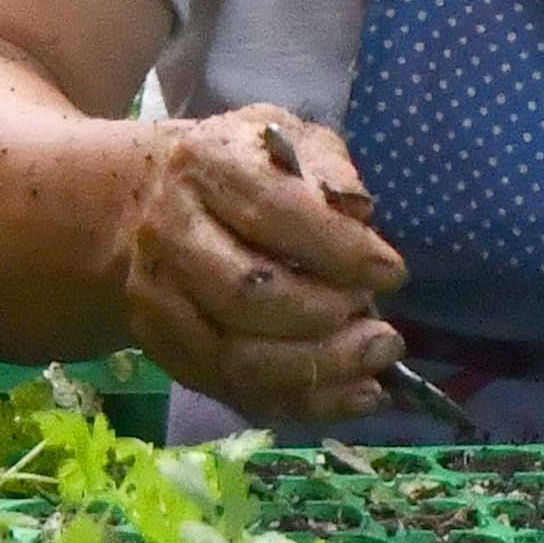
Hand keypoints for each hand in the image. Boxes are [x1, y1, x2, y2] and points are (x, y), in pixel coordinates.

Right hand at [107, 107, 407, 419]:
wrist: (152, 201)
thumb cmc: (245, 169)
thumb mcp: (291, 141)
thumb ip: (329, 170)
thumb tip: (358, 213)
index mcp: (206, 166)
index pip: (274, 213)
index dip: (339, 250)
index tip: (391, 272)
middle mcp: (169, 233)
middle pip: (247, 294)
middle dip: (326, 317)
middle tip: (383, 327)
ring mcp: (157, 298)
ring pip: (236, 356)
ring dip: (318, 370)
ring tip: (377, 359)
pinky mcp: (164, 348)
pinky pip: (233, 390)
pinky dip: (300, 402)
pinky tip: (354, 393)